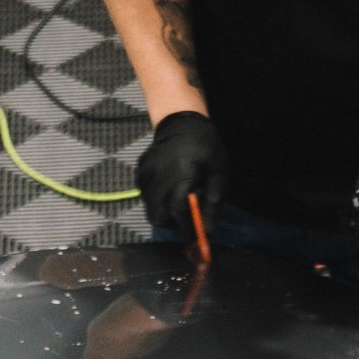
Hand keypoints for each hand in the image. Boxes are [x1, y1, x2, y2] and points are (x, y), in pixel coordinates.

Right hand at [139, 109, 227, 238]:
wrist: (182, 121)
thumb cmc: (206, 147)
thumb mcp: (218, 172)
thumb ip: (213, 201)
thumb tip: (208, 229)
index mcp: (182, 176)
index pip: (179, 212)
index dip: (186, 228)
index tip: (195, 238)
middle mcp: (160, 176)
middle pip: (158, 216)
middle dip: (172, 225)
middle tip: (185, 223)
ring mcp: (147, 173)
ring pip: (149, 208)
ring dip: (164, 213)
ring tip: (178, 205)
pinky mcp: (140, 170)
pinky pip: (144, 195)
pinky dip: (156, 200)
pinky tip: (168, 190)